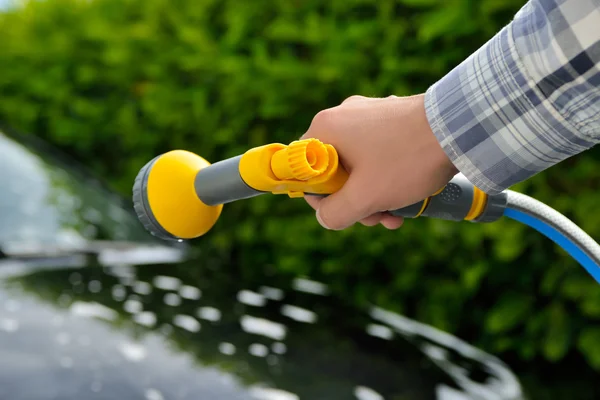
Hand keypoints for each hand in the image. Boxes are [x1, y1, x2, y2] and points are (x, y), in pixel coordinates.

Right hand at [301, 94, 457, 229]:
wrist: (459, 128)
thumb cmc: (407, 160)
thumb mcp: (365, 197)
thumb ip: (335, 214)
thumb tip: (326, 218)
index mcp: (326, 128)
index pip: (304, 169)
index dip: (321, 198)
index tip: (345, 211)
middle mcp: (343, 116)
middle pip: (334, 170)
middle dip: (355, 201)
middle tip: (378, 218)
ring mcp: (368, 114)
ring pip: (358, 165)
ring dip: (374, 194)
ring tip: (398, 213)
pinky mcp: (391, 118)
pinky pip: (378, 153)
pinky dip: (388, 176)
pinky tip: (408, 193)